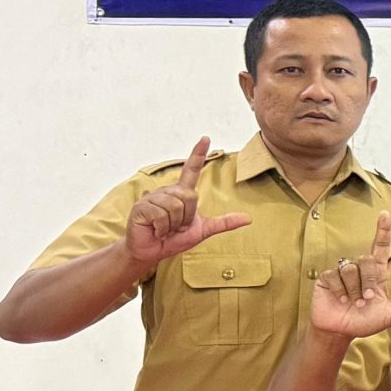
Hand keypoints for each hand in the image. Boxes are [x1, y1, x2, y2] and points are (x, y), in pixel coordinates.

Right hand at [125, 138, 252, 267]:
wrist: (151, 251)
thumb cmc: (173, 239)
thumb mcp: (202, 231)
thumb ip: (223, 223)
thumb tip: (248, 219)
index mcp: (181, 193)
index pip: (191, 170)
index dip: (198, 154)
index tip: (206, 138)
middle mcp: (168, 191)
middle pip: (190, 197)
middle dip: (187, 217)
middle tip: (176, 227)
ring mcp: (153, 197)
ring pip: (176, 206)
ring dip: (174, 224)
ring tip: (164, 228)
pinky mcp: (142, 206)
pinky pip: (161, 215)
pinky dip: (162, 228)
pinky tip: (155, 230)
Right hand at [310, 211, 390, 338]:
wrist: (340, 332)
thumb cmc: (364, 322)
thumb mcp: (390, 316)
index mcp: (377, 275)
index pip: (381, 247)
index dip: (383, 231)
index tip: (385, 215)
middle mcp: (361, 270)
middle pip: (367, 260)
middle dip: (367, 282)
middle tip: (365, 301)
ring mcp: (343, 273)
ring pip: (351, 268)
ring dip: (353, 289)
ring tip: (352, 302)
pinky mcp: (327, 278)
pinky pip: (334, 275)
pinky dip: (339, 290)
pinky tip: (339, 299)